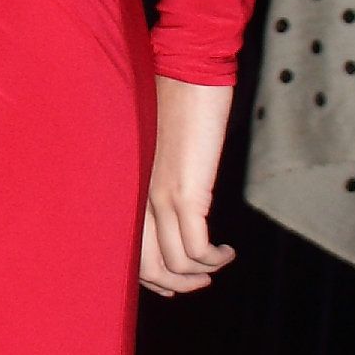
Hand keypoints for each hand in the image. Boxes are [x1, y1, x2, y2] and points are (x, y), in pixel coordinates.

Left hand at [142, 75, 235, 297]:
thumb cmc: (175, 96)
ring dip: (202, 274)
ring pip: (176, 264)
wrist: (189, 69)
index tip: (177, 278)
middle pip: (148, 269)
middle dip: (178, 285)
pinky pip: (197, 247)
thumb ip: (159, 173)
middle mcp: (137, 199)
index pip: (129, 252)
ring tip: (219, 262)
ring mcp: (160, 198)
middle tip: (201, 281)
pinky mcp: (187, 192)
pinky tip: (226, 251)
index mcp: (128, 188)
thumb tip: (173, 197)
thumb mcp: (159, 144)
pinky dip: (215, 258)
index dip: (154, 275)